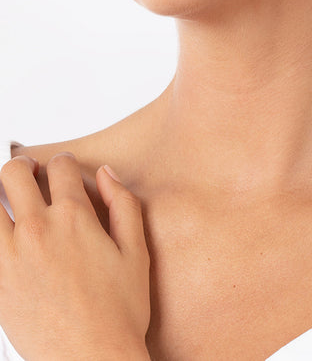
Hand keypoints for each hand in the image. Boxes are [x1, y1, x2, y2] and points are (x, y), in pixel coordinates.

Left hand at [0, 153, 150, 360]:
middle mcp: (37, 230)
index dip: (63, 163)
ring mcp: (9, 256)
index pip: (59, 166)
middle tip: (30, 176)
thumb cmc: (119, 312)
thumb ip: (123, 203)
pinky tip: (6, 239)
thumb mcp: (136, 250)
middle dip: (23, 167)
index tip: (63, 169)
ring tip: (10, 204)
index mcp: (74, 217)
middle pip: (13, 173)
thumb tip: (105, 173)